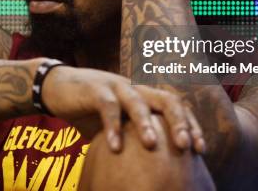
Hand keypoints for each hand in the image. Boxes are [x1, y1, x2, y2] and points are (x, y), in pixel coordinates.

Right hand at [42, 65, 205, 153]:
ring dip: (146, 123)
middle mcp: (135, 88)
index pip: (176, 107)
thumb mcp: (116, 125)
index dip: (191, 125)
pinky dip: (112, 126)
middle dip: (179, 121)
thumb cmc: (90, 110)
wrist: (56, 88)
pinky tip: (114, 147)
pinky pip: (108, 107)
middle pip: (166, 99)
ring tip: (151, 145)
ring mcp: (116, 86)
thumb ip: (131, 139)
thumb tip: (148, 171)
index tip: (200, 149)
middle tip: (185, 145)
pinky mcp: (95, 90)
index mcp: (144, 96)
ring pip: (138, 100)